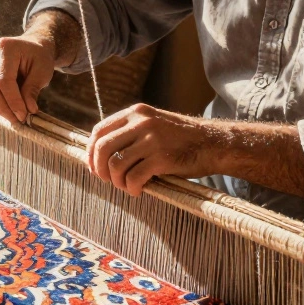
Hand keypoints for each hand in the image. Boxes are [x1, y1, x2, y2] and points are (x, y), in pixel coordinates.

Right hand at [0, 35, 55, 122]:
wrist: (30, 47)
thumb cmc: (38, 57)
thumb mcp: (42, 71)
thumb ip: (33, 89)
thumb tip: (28, 110)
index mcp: (5, 47)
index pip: (4, 81)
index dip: (13, 101)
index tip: (23, 115)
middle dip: (4, 108)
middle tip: (18, 120)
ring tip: (12, 116)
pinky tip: (4, 110)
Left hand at [87, 103, 230, 197]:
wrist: (212, 143)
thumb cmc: (180, 140)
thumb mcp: (153, 125)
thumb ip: (130, 133)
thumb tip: (100, 154)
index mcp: (136, 113)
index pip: (99, 131)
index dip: (91, 152)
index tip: (94, 167)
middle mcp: (141, 123)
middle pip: (102, 148)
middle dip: (99, 169)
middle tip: (107, 181)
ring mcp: (151, 139)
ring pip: (116, 165)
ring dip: (117, 181)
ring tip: (126, 186)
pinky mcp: (161, 158)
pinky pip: (134, 177)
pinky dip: (131, 188)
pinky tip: (138, 191)